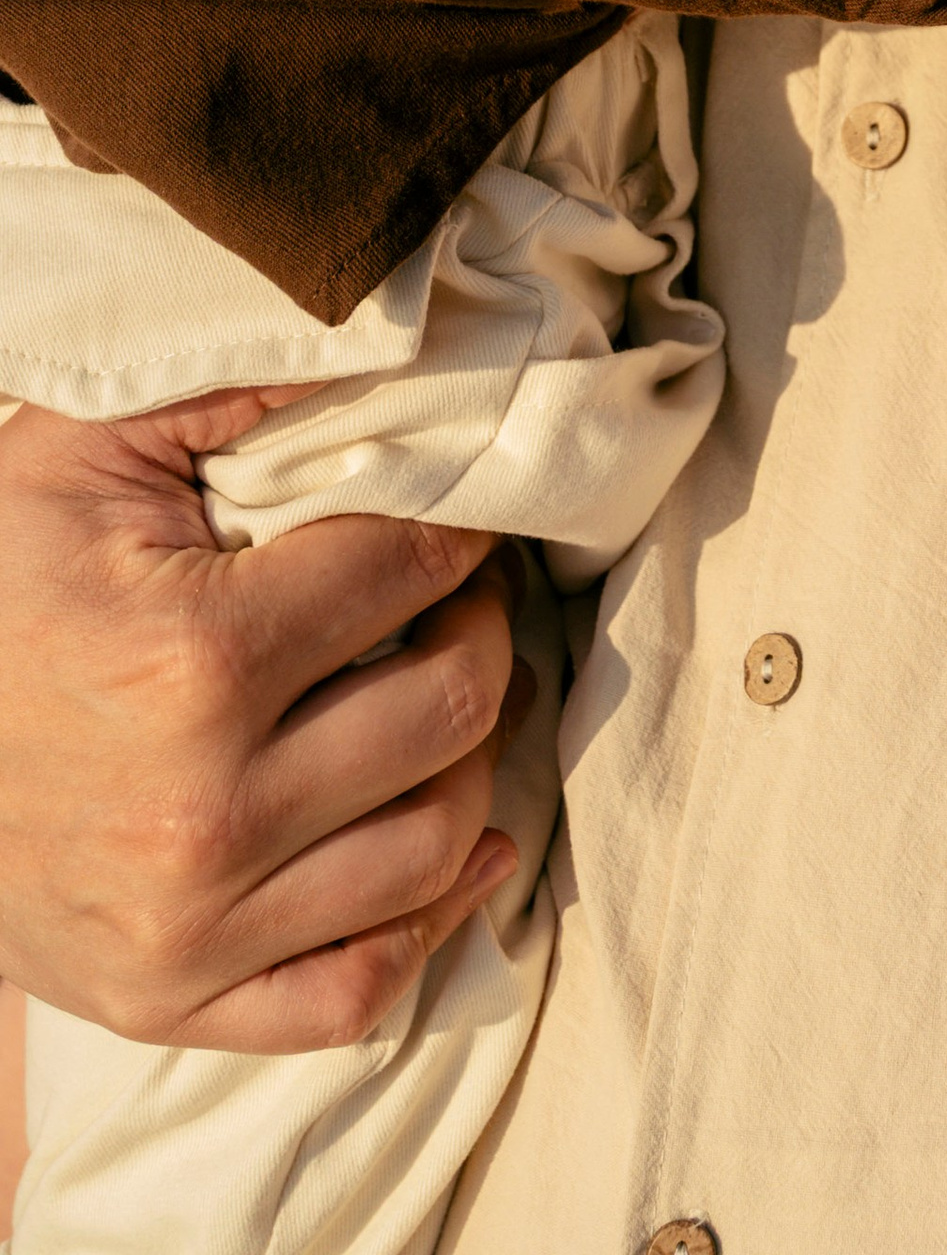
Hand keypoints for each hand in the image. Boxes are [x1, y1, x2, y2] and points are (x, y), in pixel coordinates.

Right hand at [0, 390, 525, 1051]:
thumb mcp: (80, 454)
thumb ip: (230, 380)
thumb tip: (376, 333)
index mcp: (193, 659)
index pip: (413, 570)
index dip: (455, 528)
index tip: (455, 515)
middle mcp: (205, 809)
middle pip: (452, 706)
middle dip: (479, 627)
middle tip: (459, 595)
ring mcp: (193, 925)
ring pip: (434, 843)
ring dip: (472, 758)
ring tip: (448, 693)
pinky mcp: (176, 1000)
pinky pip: (361, 990)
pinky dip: (434, 919)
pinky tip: (460, 842)